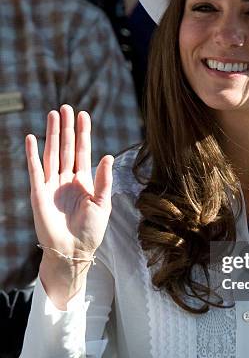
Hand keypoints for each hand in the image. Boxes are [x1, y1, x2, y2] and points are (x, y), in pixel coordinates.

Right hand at [25, 105, 112, 271]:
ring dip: (52, 134)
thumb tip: (108, 156)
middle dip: (66, 128)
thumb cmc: (91, 231)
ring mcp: (52, 185)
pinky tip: (32, 138)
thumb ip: (104, 180)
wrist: (73, 250)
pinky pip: (35, 169)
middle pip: (66, 147)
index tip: (84, 115)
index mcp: (84, 181)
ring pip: (52, 153)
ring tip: (54, 115)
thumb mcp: (103, 204)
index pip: (82, 151)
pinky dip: (33, 154)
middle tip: (67, 107)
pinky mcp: (39, 193)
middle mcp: (67, 179)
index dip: (83, 133)